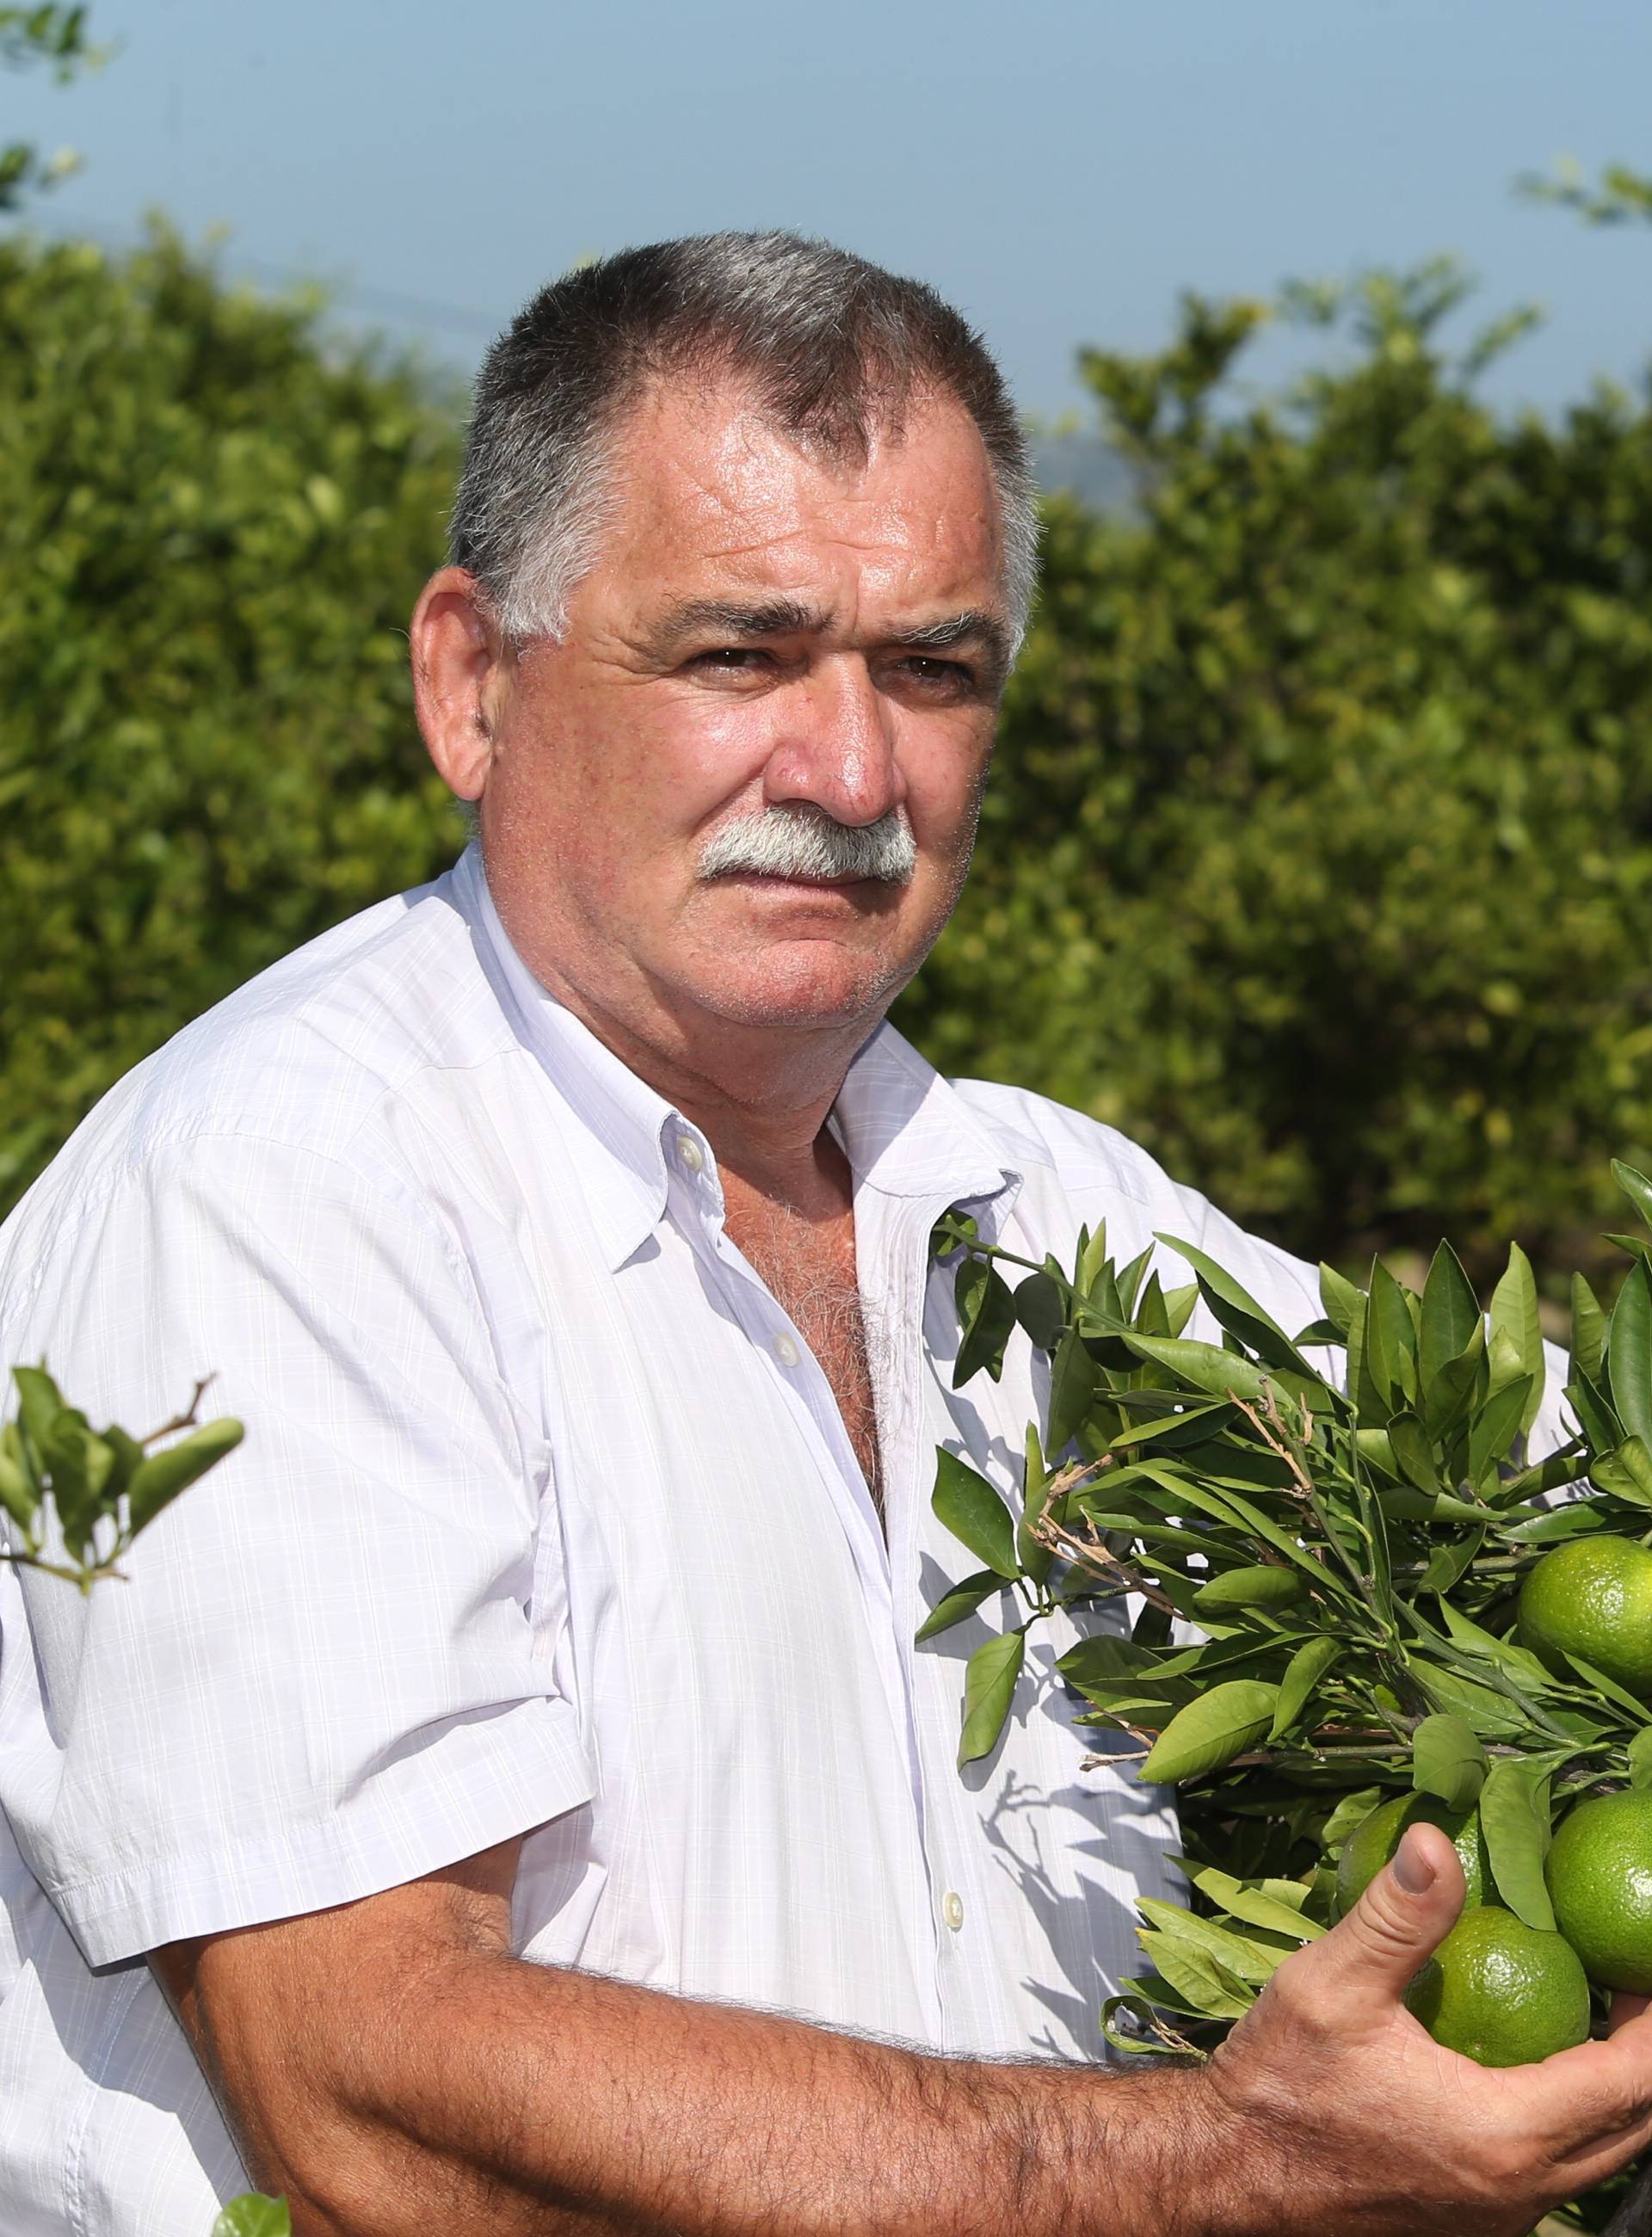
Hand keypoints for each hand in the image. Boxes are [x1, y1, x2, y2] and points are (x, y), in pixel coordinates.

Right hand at [1194, 1823, 1651, 2235]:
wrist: (1226, 2172)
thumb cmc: (1280, 2084)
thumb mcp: (1333, 1985)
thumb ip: (1398, 1916)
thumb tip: (1437, 1841)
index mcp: (1505, 2136)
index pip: (1630, 2080)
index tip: (1642, 1966)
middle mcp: (1519, 2193)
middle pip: (1633, 2129)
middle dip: (1647, 2055)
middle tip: (1629, 1982)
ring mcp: (1498, 2219)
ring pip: (1599, 2159)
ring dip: (1615, 2092)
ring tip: (1596, 2014)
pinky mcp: (1472, 2224)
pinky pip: (1555, 2175)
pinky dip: (1574, 2121)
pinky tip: (1531, 2066)